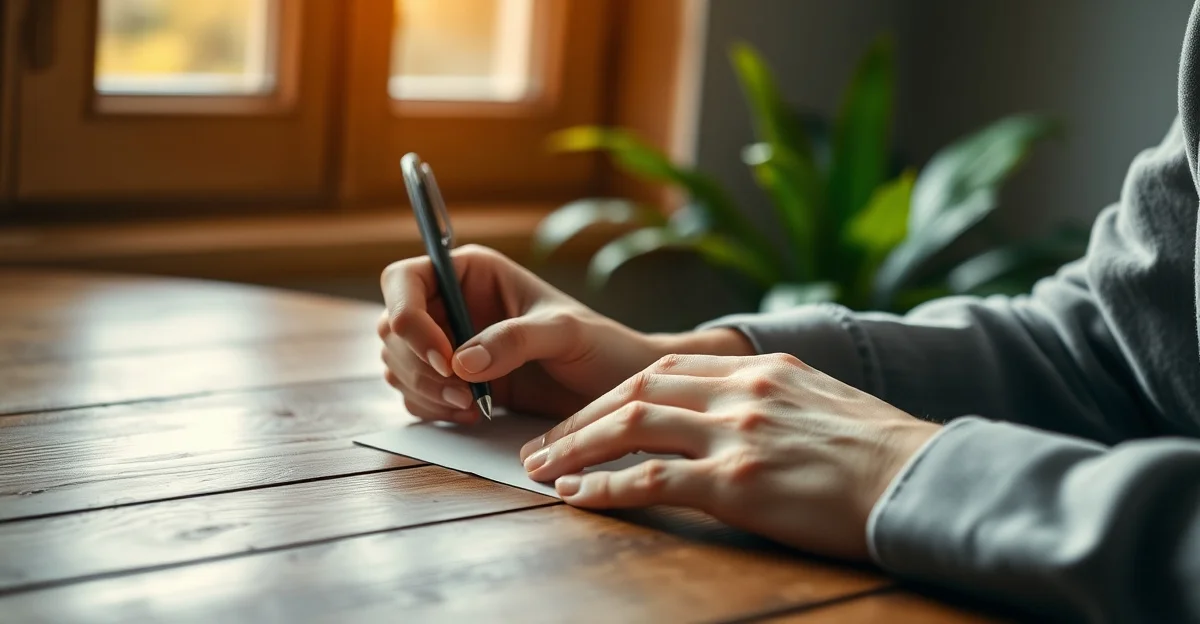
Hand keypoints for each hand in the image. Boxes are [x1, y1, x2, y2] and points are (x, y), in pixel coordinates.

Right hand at [378, 245, 753, 423]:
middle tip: (464, 396)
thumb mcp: (565, 334)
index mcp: (471, 272)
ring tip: (471, 406)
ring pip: (397, 365)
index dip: (409, 318)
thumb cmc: (600, 346)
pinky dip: (433, 408)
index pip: (404, 280)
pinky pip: (416, 394)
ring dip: (424, 392)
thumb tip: (463, 362)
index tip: (444, 359)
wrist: (616, 390)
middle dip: (419, 367)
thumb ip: (516, 339)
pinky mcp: (453, 381)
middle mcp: (451, 303)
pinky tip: (473, 414)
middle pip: (392, 329)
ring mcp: (448, 343)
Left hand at [517, 353, 940, 559]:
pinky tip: (576, 497)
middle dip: (581, 417)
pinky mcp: (737, 482)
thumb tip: (734, 413)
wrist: (923, 480)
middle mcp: (741, 391)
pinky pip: (650, 480)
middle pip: (636, 389)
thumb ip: (770, 398)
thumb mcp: (821, 402)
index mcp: (760, 369)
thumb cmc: (881, 452)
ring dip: (576, 447)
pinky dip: (605, 488)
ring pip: (632, 426)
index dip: (612, 394)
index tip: (585, 416)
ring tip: (542, 468)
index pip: (664, 368)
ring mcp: (737, 434)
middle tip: (544, 441)